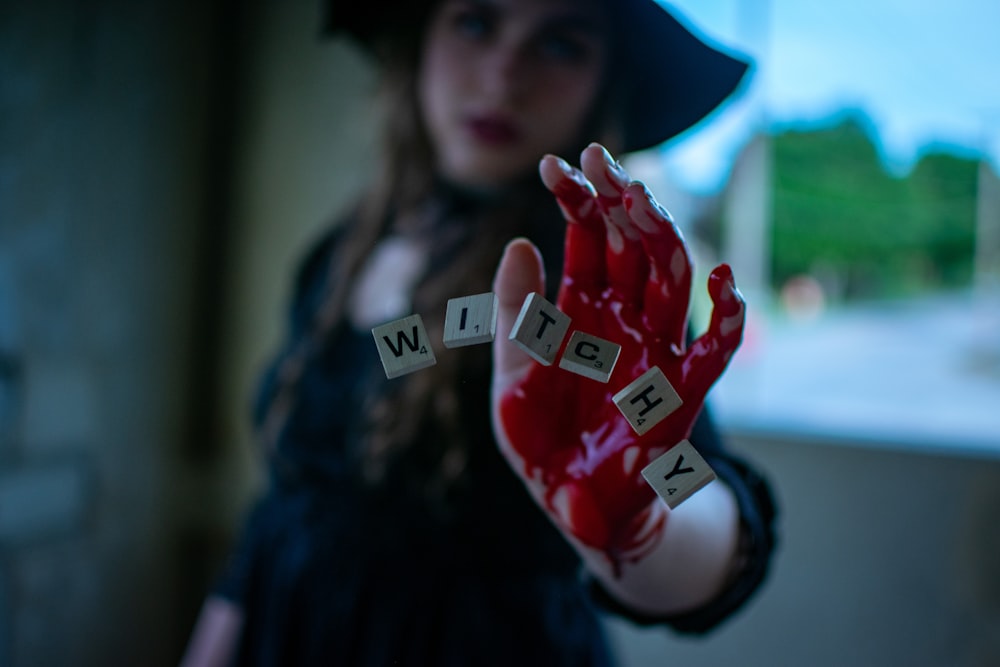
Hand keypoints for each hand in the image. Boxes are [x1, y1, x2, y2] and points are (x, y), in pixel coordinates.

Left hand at [491, 143, 744, 572]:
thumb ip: (517, 317)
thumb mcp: (512, 376)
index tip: (554, 165)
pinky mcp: (683, 390)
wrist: (570, 501)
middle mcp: (621, 317)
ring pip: (670, 279)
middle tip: (602, 160)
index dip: (575, 201)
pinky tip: (721, 282)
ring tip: (640, 200)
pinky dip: (727, 317)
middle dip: (618, 202)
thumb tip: (519, 243)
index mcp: (578, 309)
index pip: (583, 240)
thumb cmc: (540, 438)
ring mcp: (655, 348)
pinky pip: (715, 348)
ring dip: (659, 238)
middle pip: (630, 246)